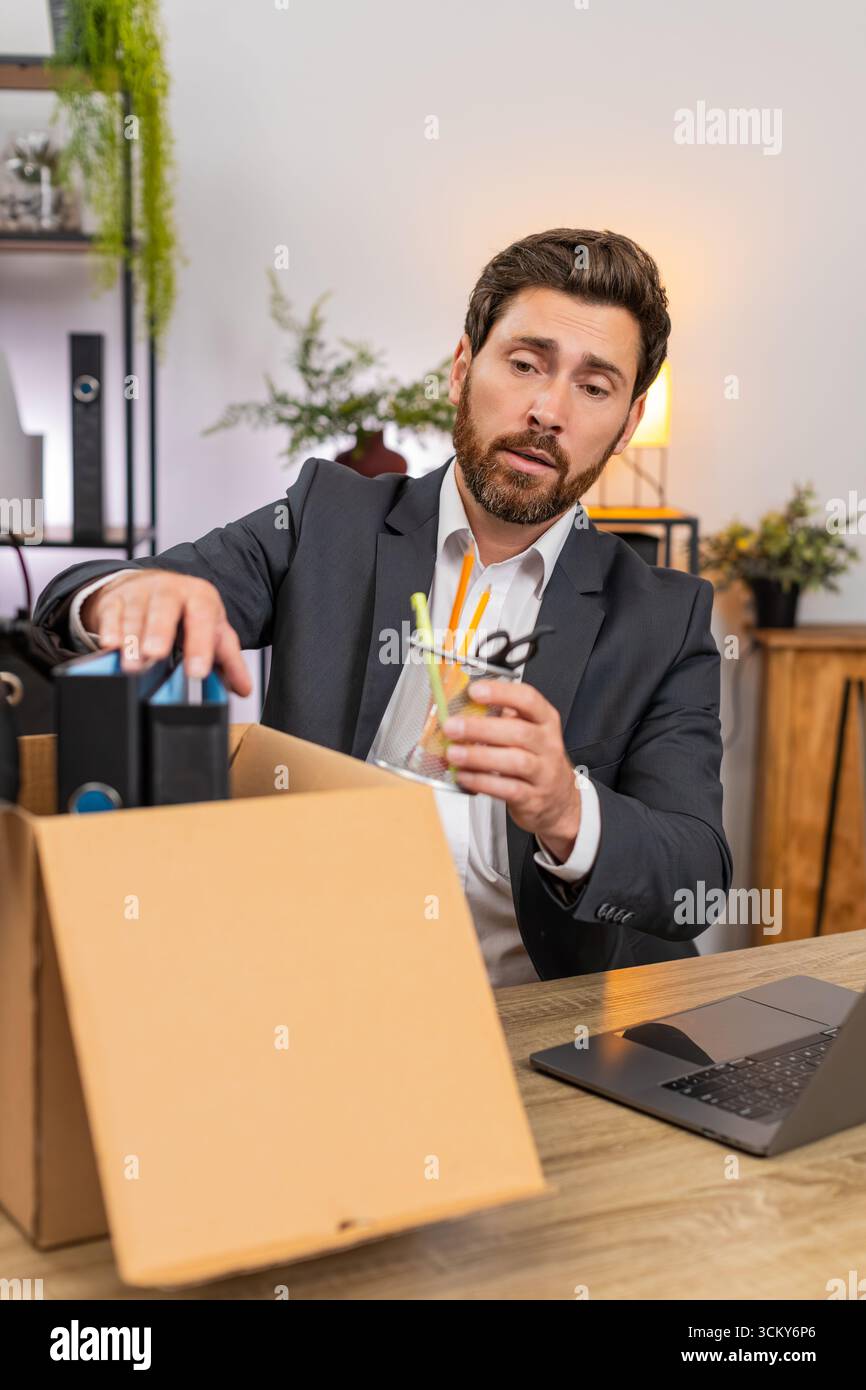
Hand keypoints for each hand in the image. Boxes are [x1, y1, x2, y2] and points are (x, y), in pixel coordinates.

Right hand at [80, 570, 251, 696]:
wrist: (152, 585)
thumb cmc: (186, 612)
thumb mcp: (212, 630)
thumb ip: (228, 660)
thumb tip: (242, 688)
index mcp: (199, 596)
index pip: (203, 617)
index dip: (200, 643)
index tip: (197, 671)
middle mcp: (169, 590)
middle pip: (164, 607)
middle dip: (159, 631)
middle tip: (156, 655)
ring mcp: (140, 593)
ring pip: (134, 614)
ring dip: (132, 640)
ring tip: (132, 665)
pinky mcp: (115, 600)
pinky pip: (111, 614)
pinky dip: (109, 631)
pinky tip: (111, 646)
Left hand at [441, 679, 580, 860]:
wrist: (557, 798)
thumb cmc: (534, 758)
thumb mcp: (526, 731)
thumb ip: (498, 718)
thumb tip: (458, 709)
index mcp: (545, 720)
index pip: (528, 699)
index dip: (501, 693)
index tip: (475, 691)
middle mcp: (548, 744)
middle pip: (518, 732)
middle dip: (481, 728)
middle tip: (452, 726)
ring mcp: (544, 773)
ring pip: (515, 761)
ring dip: (479, 756)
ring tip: (453, 753)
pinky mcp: (533, 798)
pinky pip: (508, 789)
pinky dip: (482, 782)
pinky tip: (464, 776)